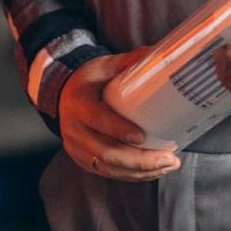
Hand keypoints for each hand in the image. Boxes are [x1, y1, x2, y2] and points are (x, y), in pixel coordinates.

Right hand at [58, 49, 180, 181]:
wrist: (62, 95)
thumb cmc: (89, 80)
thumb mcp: (104, 66)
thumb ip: (129, 62)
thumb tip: (159, 54)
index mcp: (79, 103)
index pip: (97, 119)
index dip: (118, 130)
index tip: (142, 137)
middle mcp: (74, 129)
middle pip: (106, 151)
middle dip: (139, 160)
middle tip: (168, 159)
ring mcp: (76, 148)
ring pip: (108, 167)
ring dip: (140, 171)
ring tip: (168, 165)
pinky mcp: (83, 160)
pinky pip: (108, 172)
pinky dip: (132, 175)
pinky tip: (153, 171)